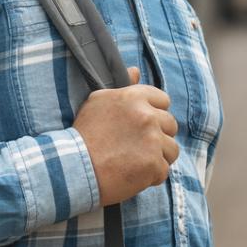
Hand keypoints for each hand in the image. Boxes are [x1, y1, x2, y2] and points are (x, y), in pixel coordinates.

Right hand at [73, 67, 178, 207]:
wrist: (75, 168)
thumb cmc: (84, 136)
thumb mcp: (97, 102)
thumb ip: (122, 87)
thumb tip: (135, 71)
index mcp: (134, 97)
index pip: (163, 100)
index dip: (154, 113)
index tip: (141, 126)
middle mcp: (146, 115)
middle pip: (170, 125)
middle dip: (158, 136)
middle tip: (136, 147)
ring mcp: (153, 140)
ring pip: (171, 149)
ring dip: (158, 157)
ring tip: (135, 162)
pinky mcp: (154, 163)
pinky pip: (164, 170)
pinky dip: (151, 176)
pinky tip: (133, 174)